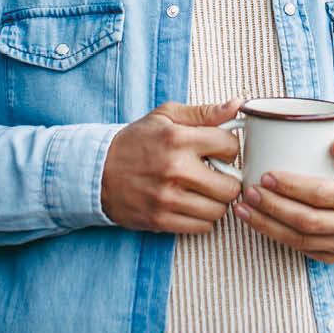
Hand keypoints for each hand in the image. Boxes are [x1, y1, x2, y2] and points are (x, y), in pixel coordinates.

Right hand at [100, 98, 243, 233]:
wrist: (96, 171)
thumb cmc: (135, 141)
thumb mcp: (166, 117)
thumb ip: (204, 112)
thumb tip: (237, 105)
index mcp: (178, 139)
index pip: (230, 146)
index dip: (229, 148)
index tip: (218, 151)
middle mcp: (174, 169)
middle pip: (230, 186)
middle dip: (228, 180)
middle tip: (217, 176)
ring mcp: (167, 198)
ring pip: (219, 210)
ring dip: (216, 201)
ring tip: (203, 191)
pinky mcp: (160, 220)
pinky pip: (202, 227)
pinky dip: (202, 218)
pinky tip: (192, 204)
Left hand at [232, 133, 333, 262]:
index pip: (322, 194)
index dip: (291, 187)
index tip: (267, 175)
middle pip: (308, 221)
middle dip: (273, 207)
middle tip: (250, 191)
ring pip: (299, 239)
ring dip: (267, 224)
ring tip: (244, 208)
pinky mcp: (332, 255)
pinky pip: (299, 248)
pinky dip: (273, 235)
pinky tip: (256, 220)